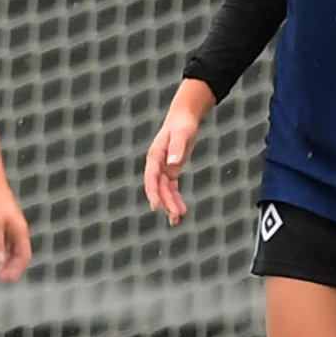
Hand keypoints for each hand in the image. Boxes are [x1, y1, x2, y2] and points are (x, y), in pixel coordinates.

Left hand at [0, 181, 31, 281]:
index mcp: (20, 231)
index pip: (24, 255)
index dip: (17, 268)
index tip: (8, 279)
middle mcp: (19, 231)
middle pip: (19, 255)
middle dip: (11, 268)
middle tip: (1, 279)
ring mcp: (13, 228)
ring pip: (12, 250)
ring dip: (6, 262)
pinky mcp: (5, 225)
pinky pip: (6, 243)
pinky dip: (2, 252)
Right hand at [142, 82, 209, 223]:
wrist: (184, 116)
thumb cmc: (182, 124)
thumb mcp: (182, 135)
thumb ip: (177, 149)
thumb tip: (173, 164)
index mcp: (155, 156)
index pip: (151, 178)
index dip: (153, 192)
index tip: (156, 206)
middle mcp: (157, 164)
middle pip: (159, 187)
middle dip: (166, 202)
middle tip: (175, 217)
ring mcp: (164, 167)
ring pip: (165, 190)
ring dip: (170, 204)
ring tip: (177, 219)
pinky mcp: (172, 169)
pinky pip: (171, 187)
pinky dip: (175, 198)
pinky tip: (181, 210)